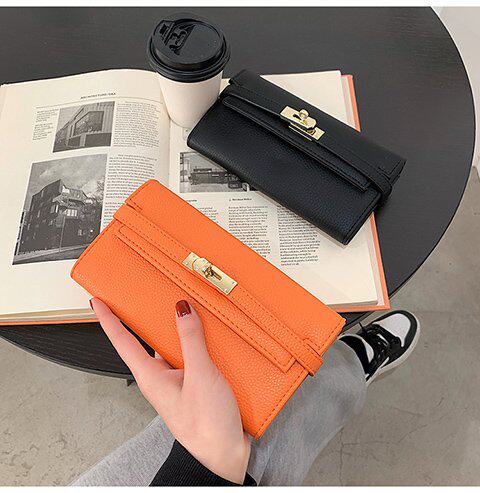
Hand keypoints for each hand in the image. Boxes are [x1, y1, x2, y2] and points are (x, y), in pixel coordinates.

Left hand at [90, 298, 250, 483]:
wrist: (224, 457)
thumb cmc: (206, 426)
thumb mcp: (200, 376)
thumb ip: (190, 340)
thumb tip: (181, 309)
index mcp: (151, 376)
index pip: (123, 342)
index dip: (108, 320)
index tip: (97, 301)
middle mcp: (160, 377)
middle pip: (149, 341)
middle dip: (151, 318)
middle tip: (152, 295)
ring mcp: (177, 381)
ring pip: (174, 348)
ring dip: (182, 331)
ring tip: (192, 312)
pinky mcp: (194, 384)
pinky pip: (192, 357)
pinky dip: (200, 344)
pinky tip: (213, 338)